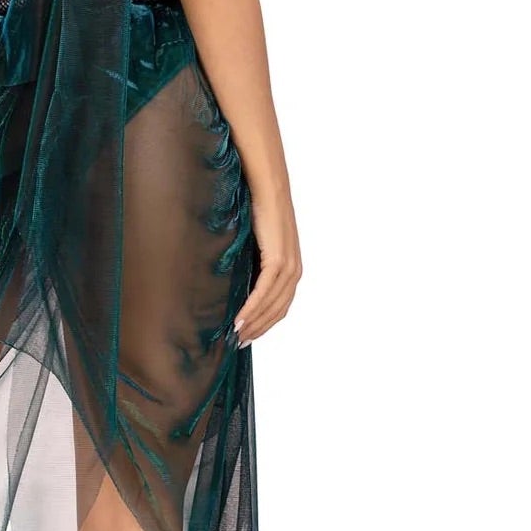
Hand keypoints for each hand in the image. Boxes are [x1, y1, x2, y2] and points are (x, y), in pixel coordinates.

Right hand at [233, 194, 301, 344]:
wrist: (268, 187)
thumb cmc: (259, 210)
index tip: (247, 337)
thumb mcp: (258, 244)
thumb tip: (237, 281)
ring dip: (253, 324)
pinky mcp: (277, 260)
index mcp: (292, 269)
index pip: (280, 307)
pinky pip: (264, 292)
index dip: (265, 325)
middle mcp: (294, 271)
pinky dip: (251, 309)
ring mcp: (288, 266)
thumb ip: (255, 264)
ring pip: (271, 306)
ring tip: (235, 336)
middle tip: (238, 343)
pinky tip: (239, 320)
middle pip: (277, 311)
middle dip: (258, 330)